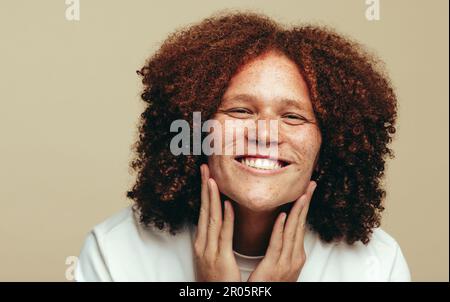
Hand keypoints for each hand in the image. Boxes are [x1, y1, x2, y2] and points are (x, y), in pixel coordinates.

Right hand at [194, 164, 240, 281]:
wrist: (213, 297)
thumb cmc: (215, 279)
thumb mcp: (212, 256)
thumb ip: (216, 238)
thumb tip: (222, 221)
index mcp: (201, 241)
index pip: (203, 211)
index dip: (205, 192)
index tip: (207, 175)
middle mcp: (202, 243)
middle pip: (204, 210)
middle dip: (204, 188)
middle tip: (205, 168)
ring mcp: (209, 251)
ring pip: (211, 218)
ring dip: (212, 197)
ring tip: (212, 179)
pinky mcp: (220, 259)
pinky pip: (224, 235)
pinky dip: (226, 218)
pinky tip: (226, 204)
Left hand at [247, 181, 316, 281]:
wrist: (267, 298)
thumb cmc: (270, 284)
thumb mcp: (280, 262)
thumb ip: (282, 245)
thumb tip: (281, 228)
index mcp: (295, 255)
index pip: (301, 225)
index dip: (304, 206)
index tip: (306, 190)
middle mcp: (294, 257)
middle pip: (301, 224)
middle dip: (306, 203)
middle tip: (311, 185)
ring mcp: (286, 262)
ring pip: (293, 231)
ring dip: (297, 210)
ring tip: (301, 194)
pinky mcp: (273, 266)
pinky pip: (277, 244)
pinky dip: (281, 229)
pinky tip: (283, 216)